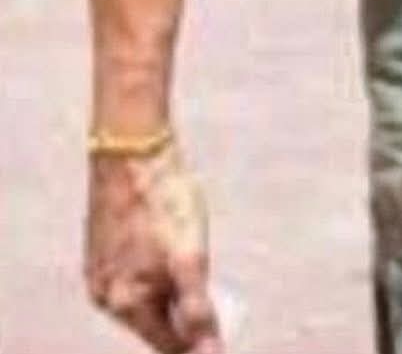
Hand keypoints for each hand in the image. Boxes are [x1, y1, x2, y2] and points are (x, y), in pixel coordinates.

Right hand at [85, 143, 223, 352]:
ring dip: (168, 296)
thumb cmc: (163, 202)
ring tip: (194, 277)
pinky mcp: (100, 248)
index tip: (222, 339)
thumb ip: (198, 311)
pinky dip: (154, 276)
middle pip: (153, 323)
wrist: (131, 149)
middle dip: (182, 319)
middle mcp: (105, 295)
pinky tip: (168, 256)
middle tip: (215, 308)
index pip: (168, 343)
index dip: (198, 344)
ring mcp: (99, 271)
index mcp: (126, 304)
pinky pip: (132, 277)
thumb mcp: (190, 259)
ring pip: (142, 299)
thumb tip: (209, 353)